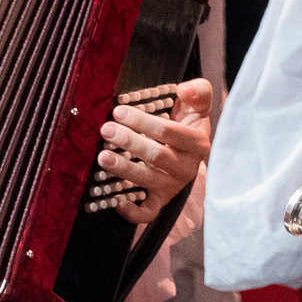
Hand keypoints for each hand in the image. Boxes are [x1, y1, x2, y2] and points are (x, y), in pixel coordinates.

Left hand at [99, 77, 212, 225]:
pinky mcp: (161, 200)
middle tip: (106, 129)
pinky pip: (149, 212)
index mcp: (197, 142)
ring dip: (123, 170)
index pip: (168, 131)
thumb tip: (184, 89)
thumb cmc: (188, 121)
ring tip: (103, 156)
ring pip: (148, 181)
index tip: (118, 111)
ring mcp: (173, 185)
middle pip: (156, 155)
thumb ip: (198, 91)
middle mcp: (187, 167)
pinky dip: (133, 212)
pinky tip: (117, 202)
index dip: (142, 122)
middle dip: (128, 141)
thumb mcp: (198, 102)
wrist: (190, 149)